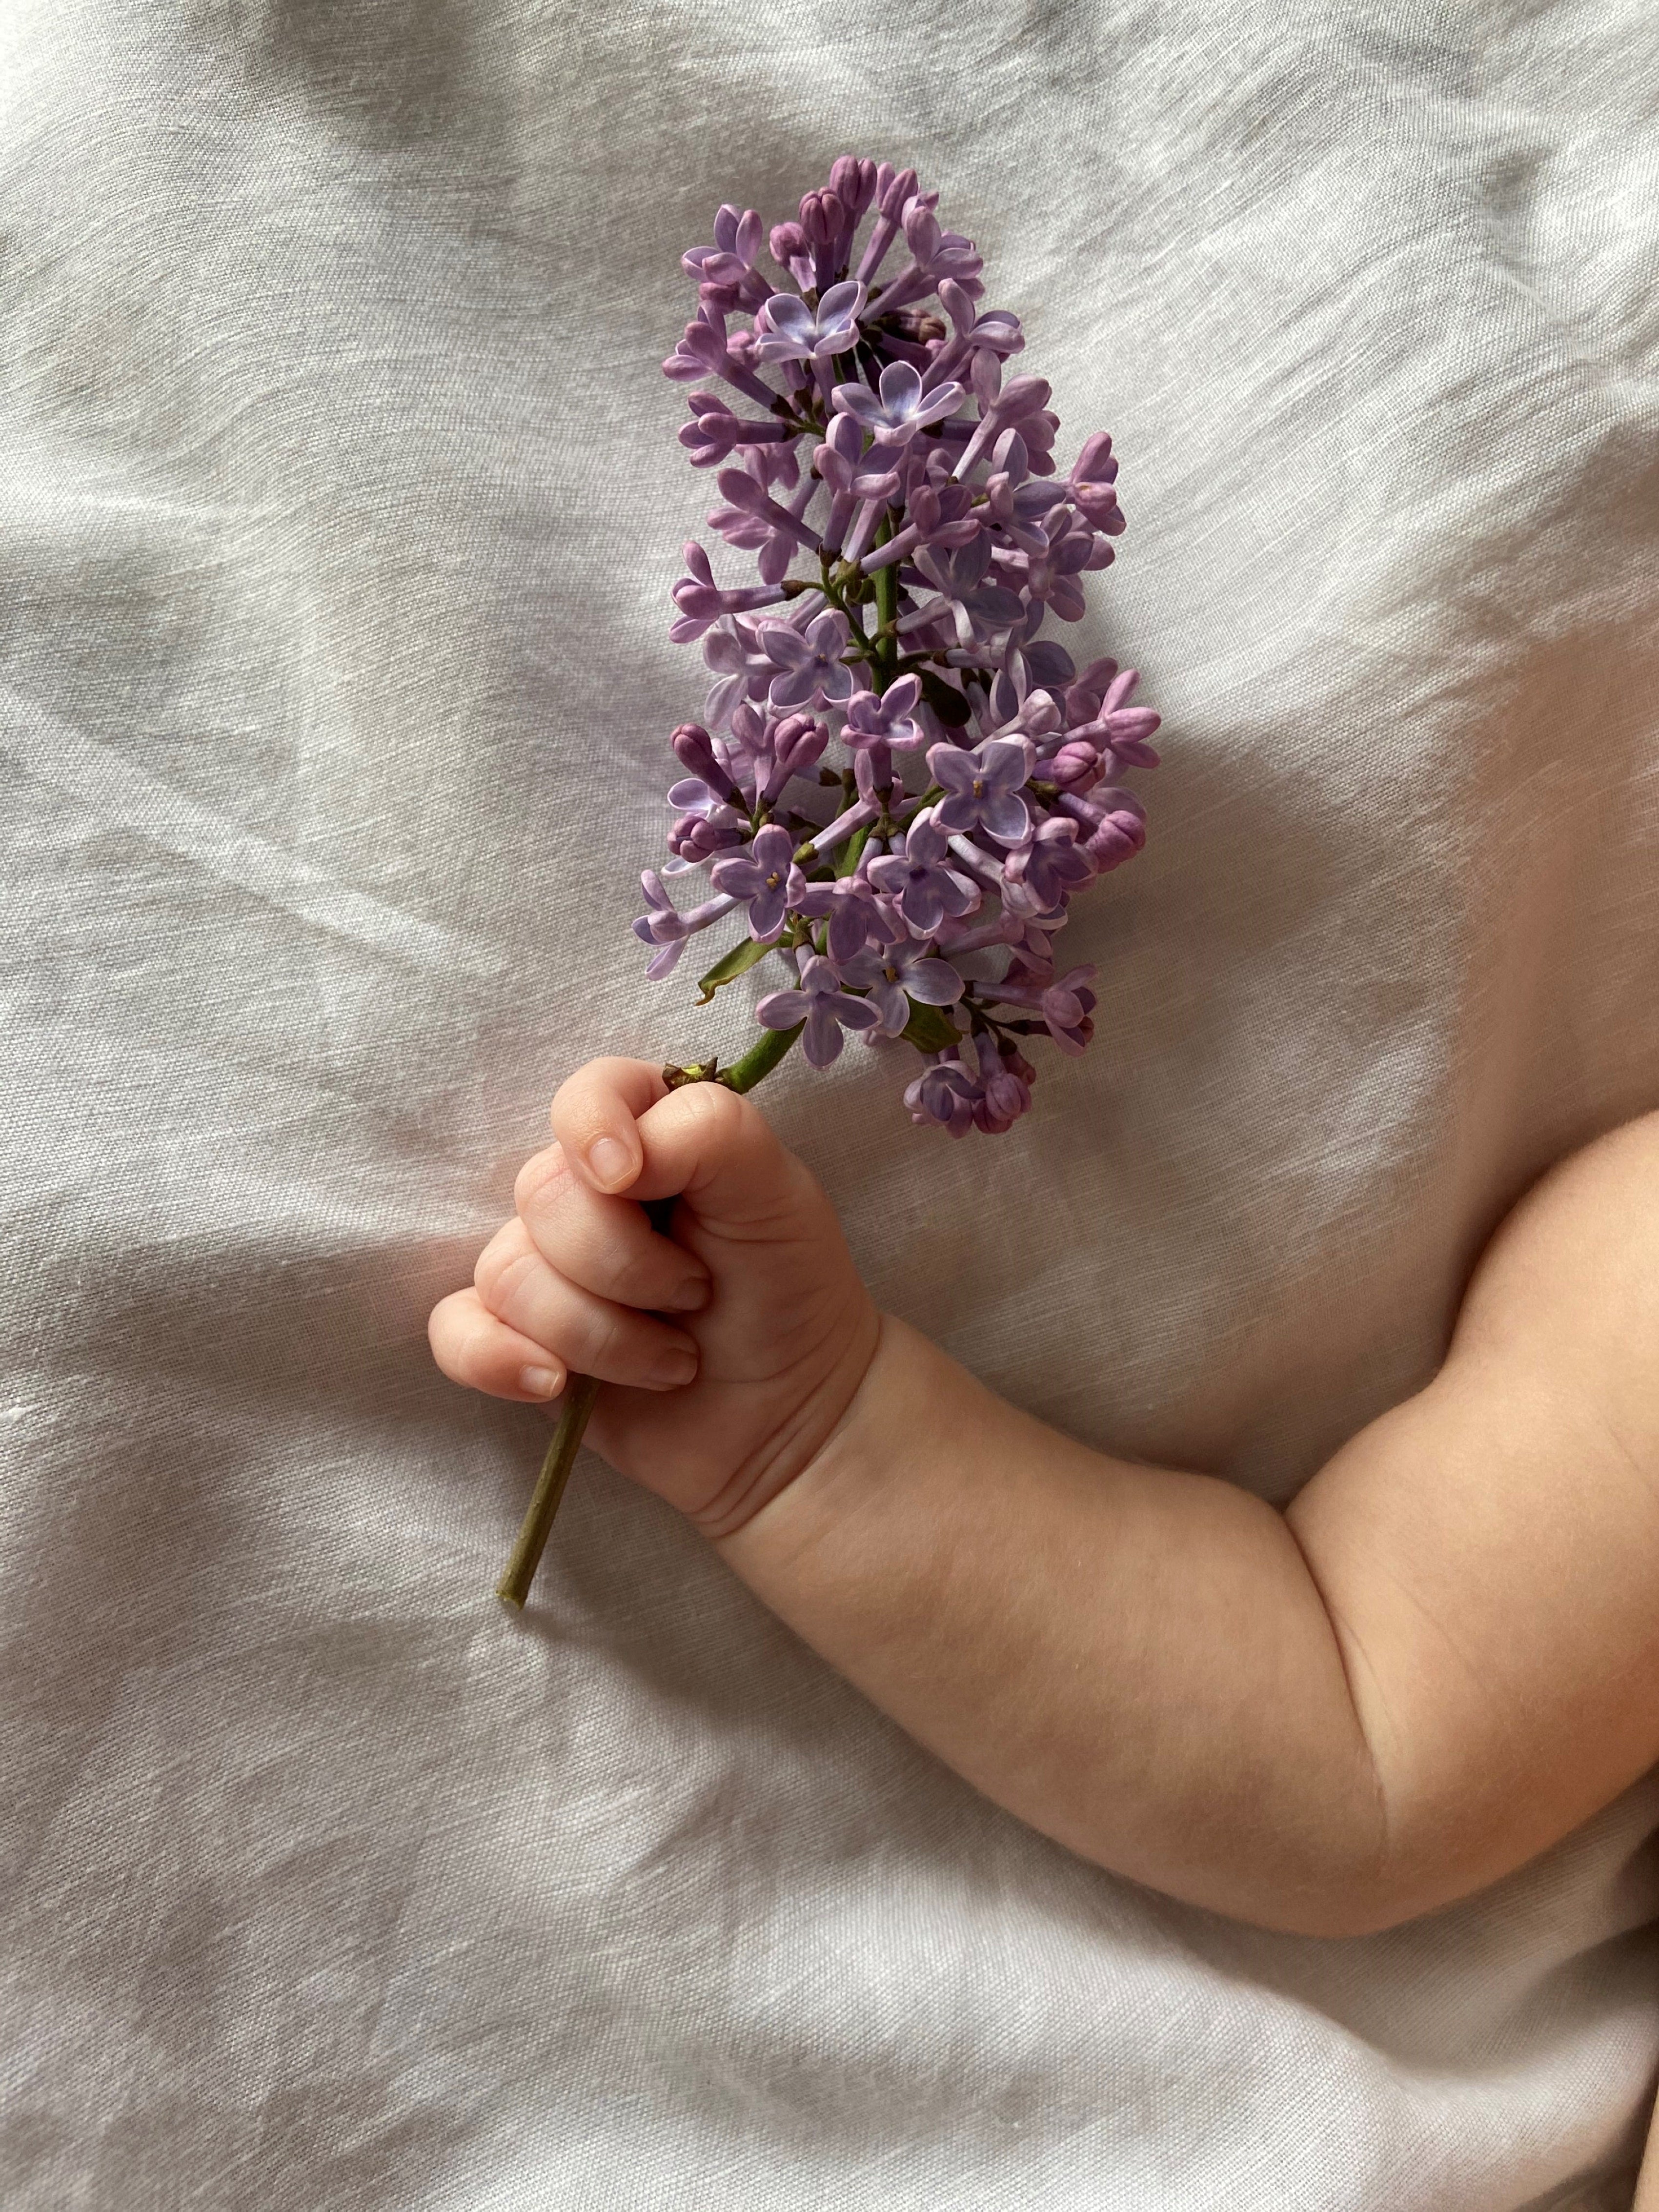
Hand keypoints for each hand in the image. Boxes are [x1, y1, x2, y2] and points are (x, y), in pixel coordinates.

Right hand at [428, 1058, 880, 1533]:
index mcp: (650, 1136)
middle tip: (698, 1296)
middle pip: (542, 1194)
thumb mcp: (778, 1193)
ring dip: (602, 1334)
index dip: (592, 1128)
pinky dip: (496, 1358)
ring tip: (673, 1361)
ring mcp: (548, 1268)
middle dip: (626, 1264)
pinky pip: (455, 1331)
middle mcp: (587, 1194)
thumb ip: (709, 1131)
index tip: (631, 1179)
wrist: (794, 1418)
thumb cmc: (790, 1292)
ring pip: (509, 1273)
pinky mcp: (519, 1340)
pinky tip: (556, 1385)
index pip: (585, 1095)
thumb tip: (615, 1156)